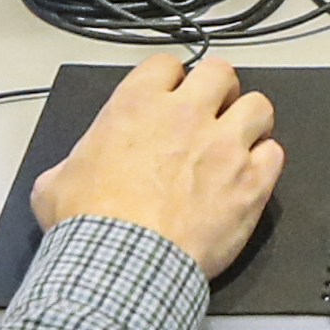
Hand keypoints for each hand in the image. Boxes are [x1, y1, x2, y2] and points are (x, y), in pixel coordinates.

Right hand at [31, 52, 283, 276]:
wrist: (122, 265)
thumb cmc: (91, 227)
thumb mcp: (54, 184)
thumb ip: (72, 164)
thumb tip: (69, 174)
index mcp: (137, 106)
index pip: (166, 64)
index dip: (170, 80)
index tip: (171, 96)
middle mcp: (186, 116)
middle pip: (221, 72)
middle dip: (218, 90)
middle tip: (212, 111)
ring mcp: (224, 146)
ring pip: (259, 106)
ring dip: (250, 121)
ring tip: (239, 140)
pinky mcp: (250, 183)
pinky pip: (275, 154)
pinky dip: (265, 163)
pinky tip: (251, 176)